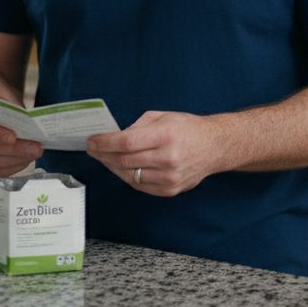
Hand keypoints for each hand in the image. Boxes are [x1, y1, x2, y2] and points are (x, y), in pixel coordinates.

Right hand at [0, 102, 42, 177]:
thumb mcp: (6, 100)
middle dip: (16, 150)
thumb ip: (14, 113)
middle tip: (36, 148)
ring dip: (17, 160)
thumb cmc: (0, 105)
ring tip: (34, 154)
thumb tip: (32, 128)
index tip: (14, 137)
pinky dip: (13, 168)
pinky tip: (25, 161)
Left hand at [86, 111, 225, 196]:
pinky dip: (127, 177)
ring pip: (130, 176)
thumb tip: (114, 137)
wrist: (215, 147)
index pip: (126, 142)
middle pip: (125, 161)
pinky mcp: (170, 190)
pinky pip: (140, 186)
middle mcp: (168, 158)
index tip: (92, 142)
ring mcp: (170, 177)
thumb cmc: (188, 128)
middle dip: (104, 155)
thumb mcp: (163, 117)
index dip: (105, 143)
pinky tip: (121, 168)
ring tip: (105, 158)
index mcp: (166, 135)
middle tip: (94, 150)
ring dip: (113, 167)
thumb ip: (138, 127)